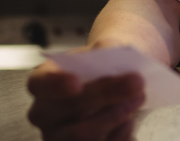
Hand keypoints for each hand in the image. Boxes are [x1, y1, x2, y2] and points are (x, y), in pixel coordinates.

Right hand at [26, 47, 144, 140]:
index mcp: (44, 81)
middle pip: (69, 108)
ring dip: (115, 116)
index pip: (41, 83)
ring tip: (139, 98)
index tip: (77, 83)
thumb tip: (109, 53)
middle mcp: (45, 113)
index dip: (56, 84)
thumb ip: (106, 48)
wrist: (116, 85)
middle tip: (137, 81)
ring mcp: (58, 137)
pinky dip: (119, 135)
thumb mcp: (104, 50)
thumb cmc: (103, 67)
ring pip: (82, 136)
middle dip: (105, 94)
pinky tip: (129, 121)